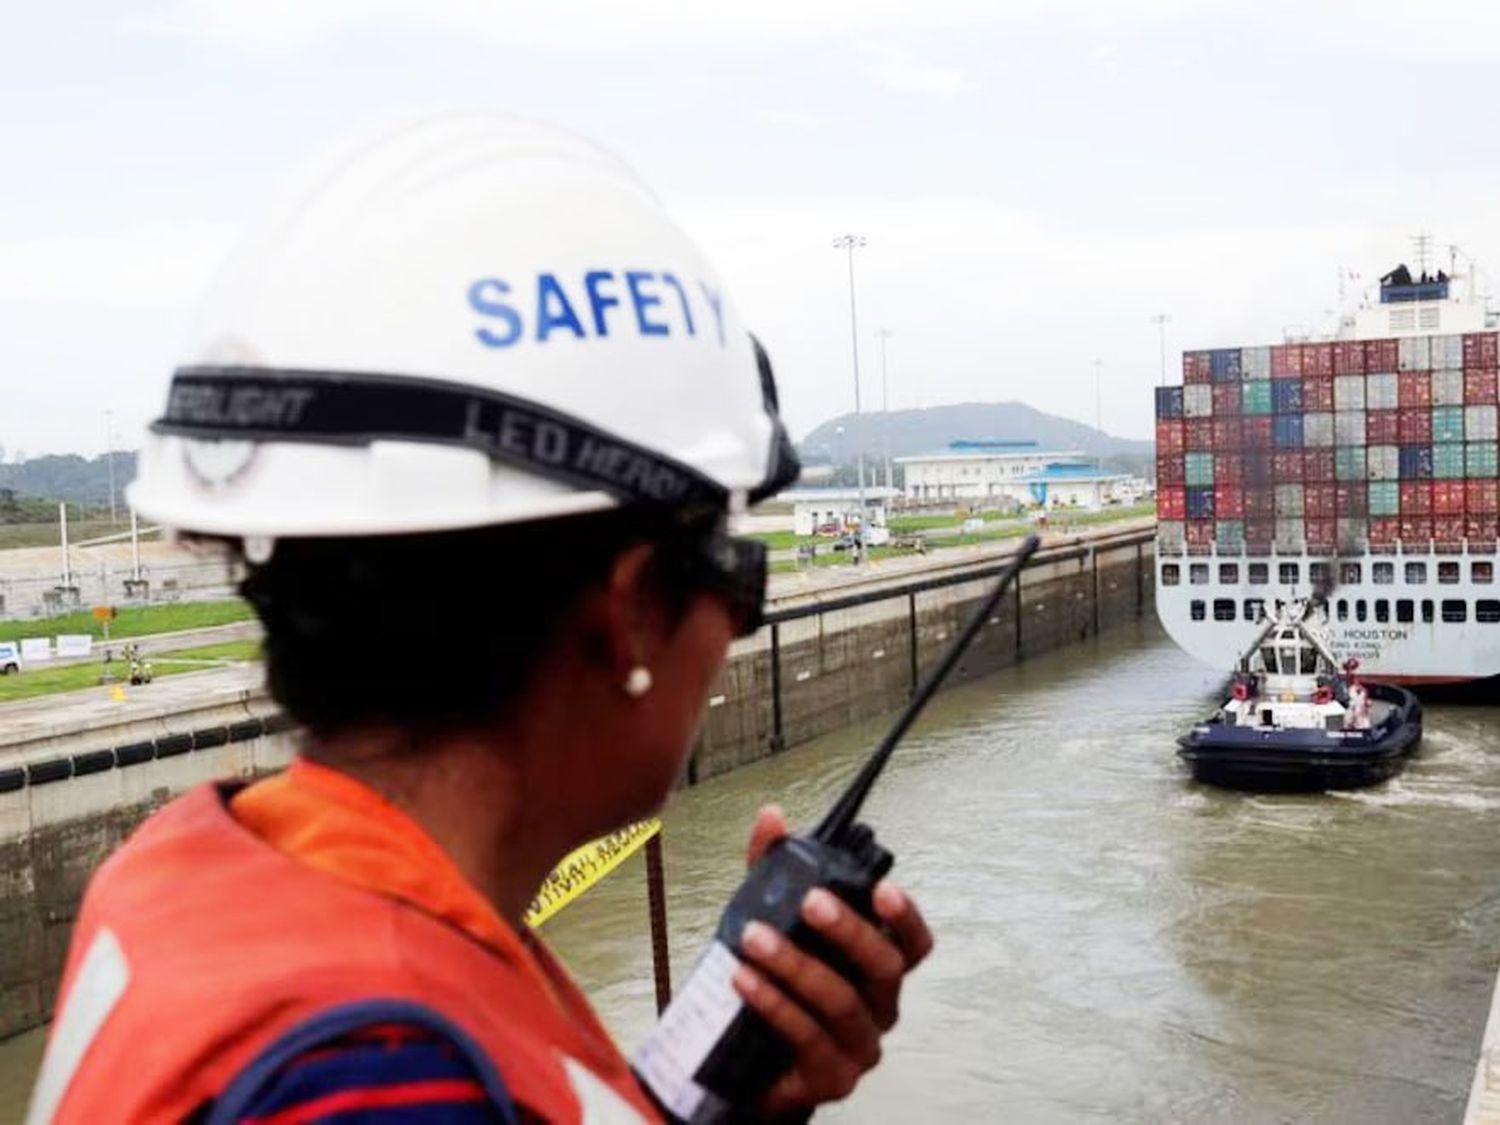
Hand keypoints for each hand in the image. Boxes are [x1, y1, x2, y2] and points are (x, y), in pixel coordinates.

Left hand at [732, 805, 933, 1116]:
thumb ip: (772, 870)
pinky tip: (744, 979)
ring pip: (842, 1001)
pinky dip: (775, 1004)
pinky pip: (809, 1037)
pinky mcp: (832, 1076)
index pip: (914, 942)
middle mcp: (881, 1004)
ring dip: (796, 965)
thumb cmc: (777, 985)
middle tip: (808, 901)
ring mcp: (860, 1045)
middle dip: (848, 930)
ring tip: (753, 939)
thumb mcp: (772, 919)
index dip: (905, 916)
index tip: (883, 888)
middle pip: (884, 966)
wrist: (750, 1063)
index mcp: (878, 966)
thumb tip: (772, 816)